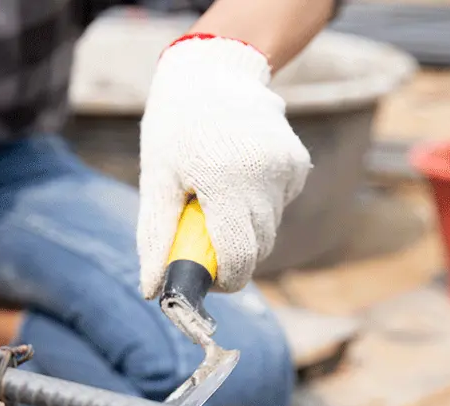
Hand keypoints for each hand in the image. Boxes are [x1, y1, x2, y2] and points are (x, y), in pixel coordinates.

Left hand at [137, 35, 311, 299]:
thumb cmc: (175, 129)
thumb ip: (157, 238)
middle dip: (233, 257)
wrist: (213, 71)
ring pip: (270, 229)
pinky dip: (260, 206)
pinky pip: (279, 206)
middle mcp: (264, 177)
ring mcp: (286, 169)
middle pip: (258, 249)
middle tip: (205, 238)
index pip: (239, 258)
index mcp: (226, 183)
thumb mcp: (157, 181)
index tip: (209, 280)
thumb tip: (151, 290)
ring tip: (218, 198)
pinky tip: (239, 178)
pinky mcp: (297, 164)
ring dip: (246, 229)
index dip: (225, 280)